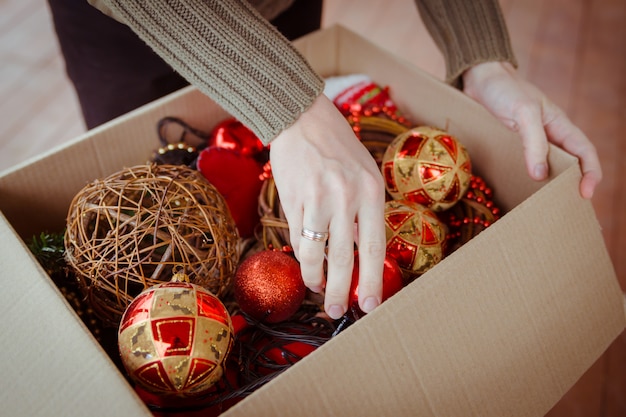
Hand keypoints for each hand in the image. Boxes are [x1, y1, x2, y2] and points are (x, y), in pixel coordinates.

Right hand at [269, 94, 386, 318]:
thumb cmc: (337, 149)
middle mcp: (345, 196)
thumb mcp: (364, 174)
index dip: (372, 280)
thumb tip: (361, 255)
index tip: (370, 305)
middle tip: (338, 311)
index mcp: (370, 191)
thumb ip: (365, 212)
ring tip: (318, 289)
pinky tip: (308, 265)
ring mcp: (317, 198)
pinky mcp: (292, 198)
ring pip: (315, 252)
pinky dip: (302, 256)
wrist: (302, 119)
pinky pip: (297, 237)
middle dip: (342, 291)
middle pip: (345, 257)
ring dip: (316, 278)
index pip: (374, 246)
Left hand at [462, 61, 601, 198]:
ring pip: (547, 167)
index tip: (585, 194)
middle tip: (567, 209)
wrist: (478, 78)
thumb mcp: (523, 113)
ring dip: (549, 186)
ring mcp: (530, 140)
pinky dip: (527, 180)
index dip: (591, 173)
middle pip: (568, 164)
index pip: (585, 152)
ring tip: (546, 207)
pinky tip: (520, 193)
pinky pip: (524, 165)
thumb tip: (540, 175)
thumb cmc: (504, 90)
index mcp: (560, 124)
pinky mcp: (511, 144)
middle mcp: (548, 134)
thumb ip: (533, 142)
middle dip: (572, 185)